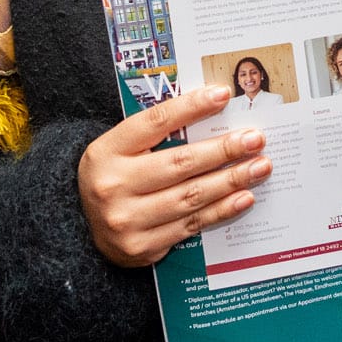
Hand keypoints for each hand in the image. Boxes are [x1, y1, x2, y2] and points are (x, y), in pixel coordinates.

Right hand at [78, 85, 267, 267]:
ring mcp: (127, 220)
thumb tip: (212, 111)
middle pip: (179, 163)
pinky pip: (191, 226)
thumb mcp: (120, 149)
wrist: (82, 228)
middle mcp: (113, 185)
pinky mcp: (142, 247)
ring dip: (231, 180)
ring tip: (260, 166)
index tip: (223, 94)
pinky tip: (244, 196)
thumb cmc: (113, 177)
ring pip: (190, 196)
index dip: (191, 107)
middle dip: (224, 150)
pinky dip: (221, 210)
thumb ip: (156, 134)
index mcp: (106, 151)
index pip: (155, 122)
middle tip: (255, 139)